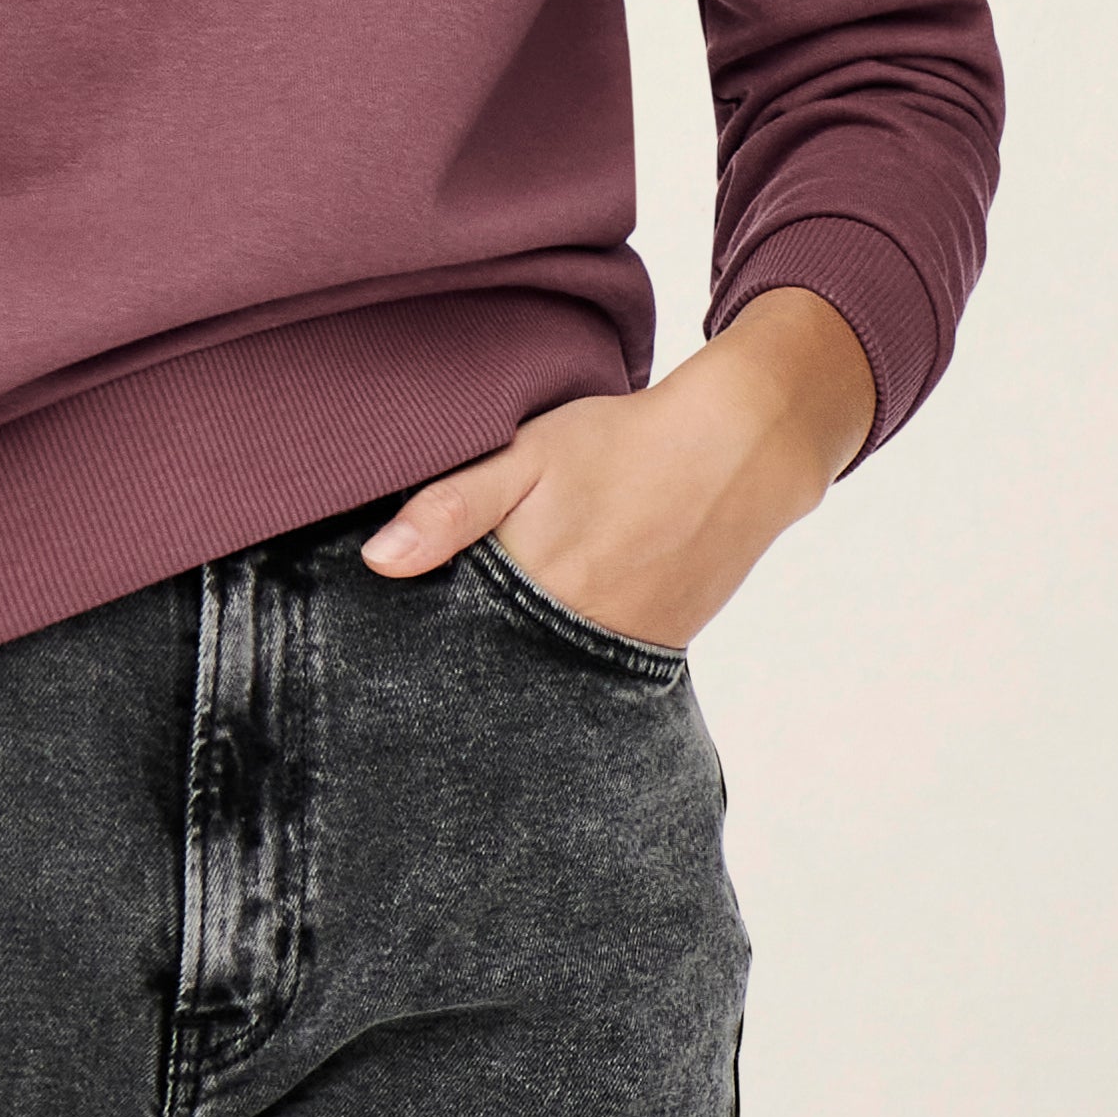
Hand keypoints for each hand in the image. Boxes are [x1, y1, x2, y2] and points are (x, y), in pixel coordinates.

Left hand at [358, 287, 876, 646]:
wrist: (739, 447)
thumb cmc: (621, 442)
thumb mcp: (527, 454)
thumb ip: (452, 506)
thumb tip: (378, 561)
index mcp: (528, 588)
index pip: (449, 642)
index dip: (418, 640)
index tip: (390, 637)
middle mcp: (571, 635)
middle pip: (495, 666)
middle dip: (465, 657)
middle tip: (448, 633)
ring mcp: (618, 648)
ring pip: (544, 674)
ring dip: (517, 658)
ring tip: (508, 627)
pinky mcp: (655, 649)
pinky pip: (592, 670)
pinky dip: (567, 656)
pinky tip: (560, 621)